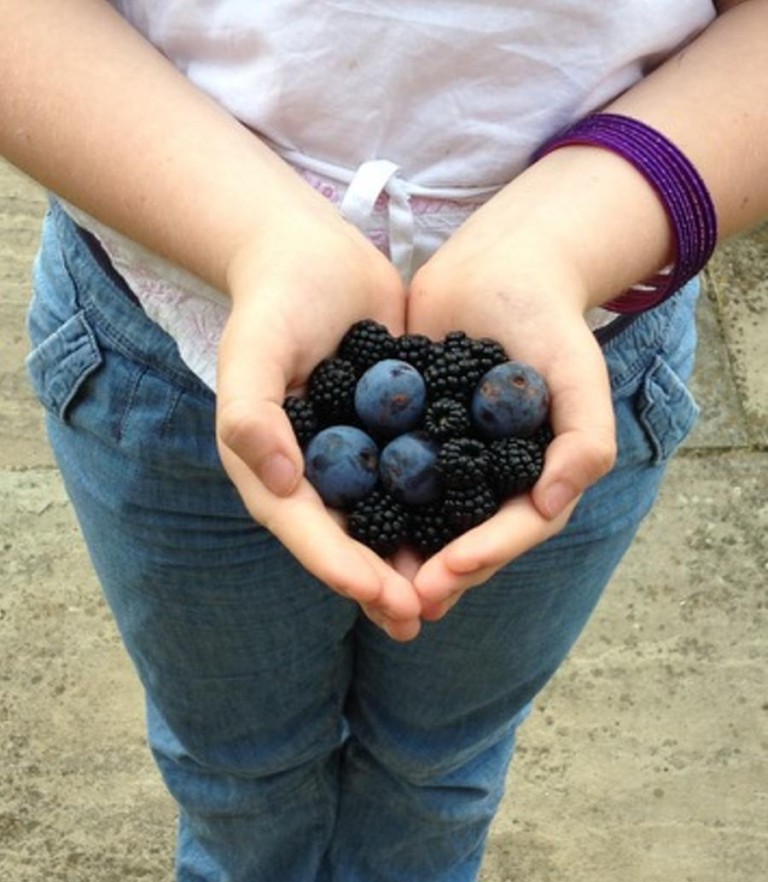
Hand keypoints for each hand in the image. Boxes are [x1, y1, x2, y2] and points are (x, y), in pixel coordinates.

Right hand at [216, 197, 421, 639]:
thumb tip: (281, 484)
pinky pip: (413, 482)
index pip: (307, 532)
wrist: (311, 256)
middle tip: (423, 620)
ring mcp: (352, 459)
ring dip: (414, 563)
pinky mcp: (389, 435)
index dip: (345, 571)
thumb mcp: (252, 352)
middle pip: (347, 543)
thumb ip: (251, 416)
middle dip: (383, 586)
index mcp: (271, 469)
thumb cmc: (273, 302)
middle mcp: (311, 476)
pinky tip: (474, 532)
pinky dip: (438, 510)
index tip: (385, 600)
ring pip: (385, 524)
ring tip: (450, 599)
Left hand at [405, 199, 616, 617]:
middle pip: (465, 538)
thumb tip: (555, 504)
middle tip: (401, 603)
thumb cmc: (549, 318)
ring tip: (365, 586)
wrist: (499, 265)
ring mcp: (449, 460)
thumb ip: (583, 438)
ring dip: (397, 556)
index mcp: (537, 476)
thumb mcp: (579, 372)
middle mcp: (492, 479)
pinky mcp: (410, 435)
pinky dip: (367, 501)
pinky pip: (388, 477)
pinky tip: (336, 521)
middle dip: (436, 573)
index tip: (446, 573)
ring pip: (423, 519)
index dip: (483, 555)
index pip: (514, 528)